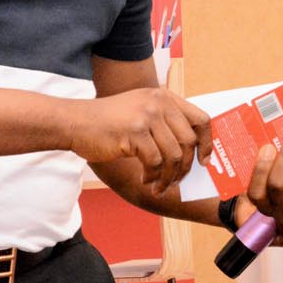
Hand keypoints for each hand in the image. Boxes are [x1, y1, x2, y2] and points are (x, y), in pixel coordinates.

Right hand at [68, 88, 210, 193]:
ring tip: (158, 185)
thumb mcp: (140, 112)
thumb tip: (191, 153)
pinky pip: (155, 162)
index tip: (204, 162)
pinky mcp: (134, 132)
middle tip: (175, 181)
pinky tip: (145, 179)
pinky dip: (152, 176)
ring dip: (168, 176)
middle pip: (189, 141)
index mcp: (164, 97)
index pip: (201, 119)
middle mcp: (158, 103)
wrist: (75, 122)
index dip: (207, 143)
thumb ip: (165, 123)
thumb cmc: (108, 123)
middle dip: (185, 167)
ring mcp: (146, 116)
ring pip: (174, 155)